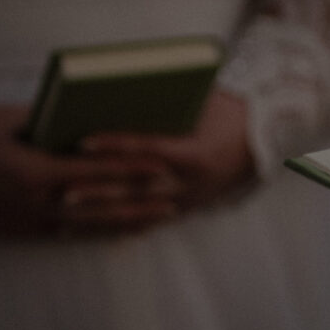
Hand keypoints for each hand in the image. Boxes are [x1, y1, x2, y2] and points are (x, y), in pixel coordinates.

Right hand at [0, 105, 175, 235]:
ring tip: (162, 216)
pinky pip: (74, 234)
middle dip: (143, 199)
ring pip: (94, 225)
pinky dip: (103, 231)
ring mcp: (35, 222)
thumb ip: (57, 125)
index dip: (134, 168)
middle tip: (177, 194)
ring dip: (131, 220)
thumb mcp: (14, 122)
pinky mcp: (28, 233)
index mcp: (39, 171)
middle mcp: (41, 202)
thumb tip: (93, 118)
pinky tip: (126, 230)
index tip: (164, 164)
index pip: (99, 170)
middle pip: (104, 203)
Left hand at [67, 90, 254, 225]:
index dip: (115, 145)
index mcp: (196, 151)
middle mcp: (193, 180)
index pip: (148, 147)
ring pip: (140, 210)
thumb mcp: (202, 101)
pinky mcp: (191, 207)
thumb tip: (117, 98)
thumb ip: (164, 106)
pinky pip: (153, 220)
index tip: (82, 142)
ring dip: (102, 213)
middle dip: (98, 190)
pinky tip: (98, 232)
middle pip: (137, 186)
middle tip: (62, 191)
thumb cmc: (231, 110)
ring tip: (66, 216)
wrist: (267, 136)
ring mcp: (191, 197)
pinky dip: (124, 226)